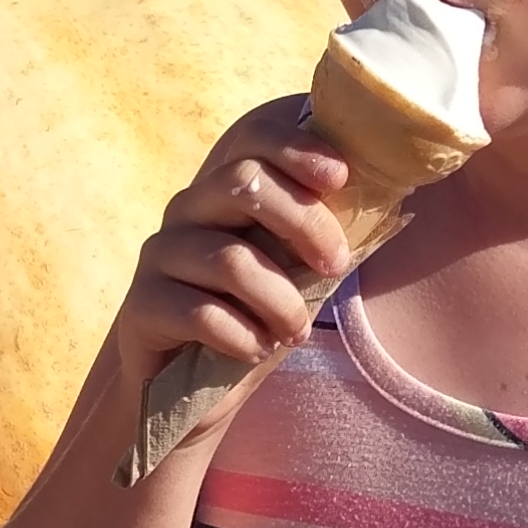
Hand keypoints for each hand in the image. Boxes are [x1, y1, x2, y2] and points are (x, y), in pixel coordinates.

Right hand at [113, 98, 350, 397]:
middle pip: (243, 183)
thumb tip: (385, 199)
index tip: (340, 176)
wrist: (189, 390)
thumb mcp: (296, 272)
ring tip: (297, 332)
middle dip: (304, 222)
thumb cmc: (253, 318)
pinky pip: (200, 313)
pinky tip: (255, 350)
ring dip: (280, 300)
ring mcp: (159, 257)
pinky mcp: (141, 307)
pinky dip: (242, 336)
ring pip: (230, 259)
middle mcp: (186, 212)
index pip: (252, 138)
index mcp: (224, 192)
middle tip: (337, 265)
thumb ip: (321, 236)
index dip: (297, 147)